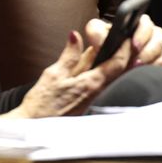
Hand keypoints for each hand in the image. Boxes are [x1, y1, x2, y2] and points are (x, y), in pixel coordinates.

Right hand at [9, 30, 129, 118]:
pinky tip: (98, 62)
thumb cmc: (42, 105)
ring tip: (111, 44)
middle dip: (125, 51)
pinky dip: (105, 69)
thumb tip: (76, 37)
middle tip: (122, 36)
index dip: (126, 47)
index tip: (126, 34)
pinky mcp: (89, 100)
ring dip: (114, 59)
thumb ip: (69, 55)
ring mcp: (94, 97)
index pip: (118, 62)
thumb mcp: (54, 74)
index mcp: (91, 83)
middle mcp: (97, 91)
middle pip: (120, 68)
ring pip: (112, 74)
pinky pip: (103, 81)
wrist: (35, 128)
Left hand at [85, 15, 161, 67]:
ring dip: (151, 58)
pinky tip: (147, 71)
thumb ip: (95, 32)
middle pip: (158, 34)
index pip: (144, 21)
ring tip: (136, 69)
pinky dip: (160, 63)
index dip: (141, 32)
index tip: (133, 45)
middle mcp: (150, 32)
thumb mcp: (95, 38)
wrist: (107, 70)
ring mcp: (158, 45)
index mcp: (135, 23)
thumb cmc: (104, 51)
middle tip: (134, 62)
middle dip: (147, 49)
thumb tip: (101, 36)